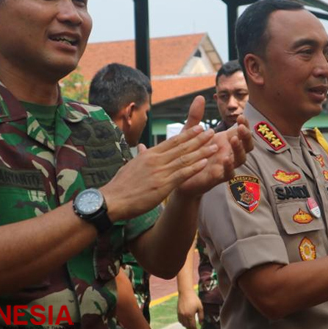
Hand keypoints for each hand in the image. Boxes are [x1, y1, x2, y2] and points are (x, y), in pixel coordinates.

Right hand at [101, 119, 217, 221]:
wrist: (113, 200)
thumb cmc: (120, 186)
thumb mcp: (130, 165)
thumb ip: (140, 156)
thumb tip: (142, 148)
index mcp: (149, 154)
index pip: (171, 141)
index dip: (187, 134)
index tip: (199, 128)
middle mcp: (156, 160)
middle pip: (181, 147)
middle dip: (198, 138)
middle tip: (212, 131)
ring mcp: (160, 172)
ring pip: (184, 158)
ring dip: (201, 151)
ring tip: (214, 145)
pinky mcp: (162, 185)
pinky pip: (182, 174)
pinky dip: (194, 167)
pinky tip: (205, 162)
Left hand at [176, 97, 252, 196]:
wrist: (176, 174)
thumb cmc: (186, 152)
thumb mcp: (189, 132)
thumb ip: (195, 116)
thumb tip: (199, 97)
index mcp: (224, 140)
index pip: (241, 131)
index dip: (244, 124)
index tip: (240, 116)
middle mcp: (228, 152)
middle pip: (246, 145)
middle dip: (246, 136)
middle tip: (241, 127)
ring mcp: (225, 165)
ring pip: (240, 159)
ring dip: (239, 149)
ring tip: (234, 139)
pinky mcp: (218, 177)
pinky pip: (229, 174)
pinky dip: (229, 166)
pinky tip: (226, 158)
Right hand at [177, 290, 203, 328]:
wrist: (185, 292)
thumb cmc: (194, 299)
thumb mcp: (200, 307)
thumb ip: (201, 316)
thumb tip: (201, 324)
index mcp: (190, 315)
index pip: (192, 326)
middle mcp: (184, 315)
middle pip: (187, 326)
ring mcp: (180, 314)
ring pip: (183, 324)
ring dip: (187, 326)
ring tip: (191, 325)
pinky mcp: (178, 312)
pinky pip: (180, 321)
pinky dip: (183, 323)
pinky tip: (186, 321)